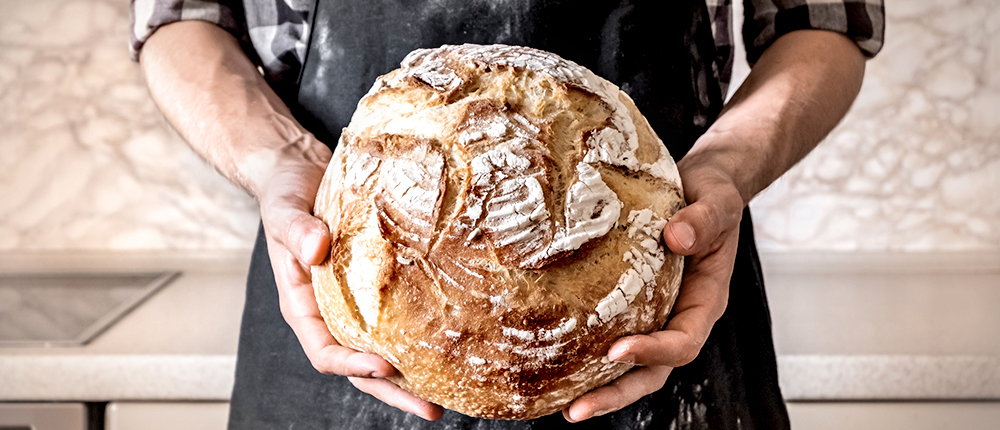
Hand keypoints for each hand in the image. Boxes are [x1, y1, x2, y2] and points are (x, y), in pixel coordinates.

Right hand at [257, 138, 443, 420]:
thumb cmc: (286, 193)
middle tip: (430, 409)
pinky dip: (419, 337)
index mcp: (303, 304)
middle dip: (393, 391)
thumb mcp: (283, 208)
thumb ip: (296, 229)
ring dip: (412, 376)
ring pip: (383, 350)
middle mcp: (331, 312)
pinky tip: (449, 345)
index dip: (351, 364)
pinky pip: (398, 318)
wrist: (300, 172)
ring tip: (447, 395)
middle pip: (359, 367)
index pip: (324, 350)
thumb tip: (317, 249)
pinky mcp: (378, 287)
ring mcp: (355, 303)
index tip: (383, 367)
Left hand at [562, 158, 743, 421]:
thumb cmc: (713, 196)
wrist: (703, 186)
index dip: (653, 352)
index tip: (618, 351)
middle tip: (577, 410)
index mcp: (706, 301)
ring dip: (599, 388)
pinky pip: (611, 335)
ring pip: (631, 366)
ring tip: (563, 406)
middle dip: (616, 393)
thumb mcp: (716, 202)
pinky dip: (588, 356)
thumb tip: (674, 238)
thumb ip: (701, 221)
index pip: (683, 341)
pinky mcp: (633, 304)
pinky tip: (557, 366)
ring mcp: (657, 314)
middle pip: (653, 371)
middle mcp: (680, 316)